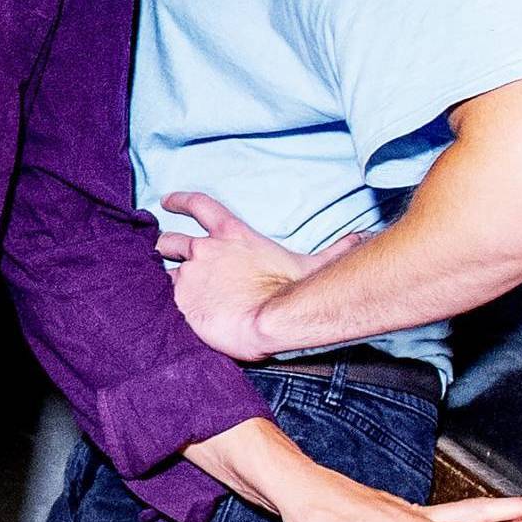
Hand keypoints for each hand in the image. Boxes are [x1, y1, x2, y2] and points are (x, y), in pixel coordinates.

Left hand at [157, 193, 362, 360]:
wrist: (270, 320)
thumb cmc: (292, 291)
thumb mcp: (312, 264)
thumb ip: (333, 249)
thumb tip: (359, 237)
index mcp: (230, 235)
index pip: (199, 205)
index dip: (180, 201)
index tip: (166, 201)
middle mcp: (204, 250)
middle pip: (170, 240)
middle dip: (164, 246)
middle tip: (162, 252)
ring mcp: (189, 275)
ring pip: (163, 272)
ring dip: (165, 280)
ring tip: (168, 291)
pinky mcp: (179, 300)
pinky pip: (163, 300)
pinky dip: (165, 304)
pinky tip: (168, 313)